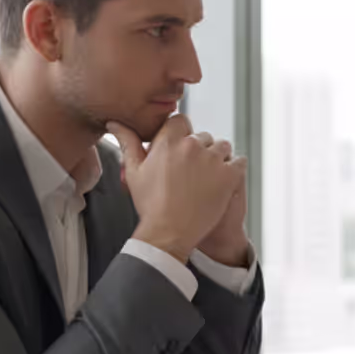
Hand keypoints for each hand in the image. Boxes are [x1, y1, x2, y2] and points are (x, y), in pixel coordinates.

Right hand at [108, 116, 245, 263]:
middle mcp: (192, 145)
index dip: (181, 134)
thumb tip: (115, 123)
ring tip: (208, 177)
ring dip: (218, 157)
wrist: (169, 233)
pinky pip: (239, 161)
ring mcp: (213, 160)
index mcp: (168, 141)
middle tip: (192, 171)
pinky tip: (224, 181)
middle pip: (202, 136)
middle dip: (199, 149)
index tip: (179, 149)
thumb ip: (127, 142)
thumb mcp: (134, 171)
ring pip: (222, 146)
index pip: (181, 120)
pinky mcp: (230, 175)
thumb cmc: (150, 203)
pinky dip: (234, 169)